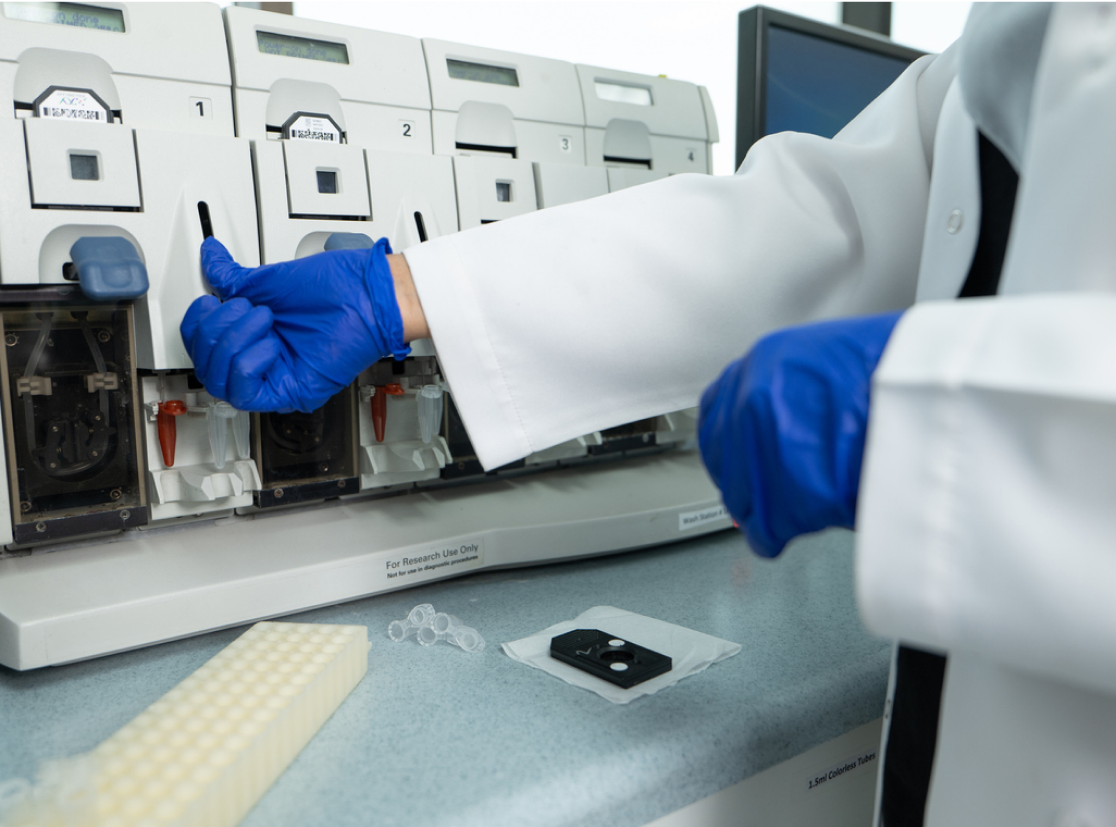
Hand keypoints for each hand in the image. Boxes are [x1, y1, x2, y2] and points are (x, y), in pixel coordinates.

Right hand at [180, 237, 409, 411]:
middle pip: (205, 367)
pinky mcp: (292, 391)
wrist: (368, 295)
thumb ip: (233, 277)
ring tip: (266, 319)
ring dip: (235, 341)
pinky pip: (246, 395)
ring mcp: (276, 378)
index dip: (197, 325)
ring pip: (220, 382)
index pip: (199, 349)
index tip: (213, 301)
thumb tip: (211, 257)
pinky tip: (271, 343)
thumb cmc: (337, 289)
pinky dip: (249, 364)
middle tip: (251, 308)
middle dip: (218, 330)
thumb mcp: (269, 281)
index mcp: (253, 338)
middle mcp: (262, 362)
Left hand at [698, 311, 902, 556]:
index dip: (729, 436)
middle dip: (745, 475)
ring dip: (768, 505)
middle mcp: (751, 404)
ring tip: (800, 504)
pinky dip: (780, 536)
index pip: (717, 407)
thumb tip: (796, 415)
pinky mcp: (779, 500)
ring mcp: (760, 452)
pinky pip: (764, 532)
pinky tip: (804, 525)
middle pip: (723, 456)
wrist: (938, 403)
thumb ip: (802, 386)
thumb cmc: (908, 376)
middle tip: (769, 486)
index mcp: (765, 362)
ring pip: (741, 496)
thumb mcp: (838, 358)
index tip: (735, 452)